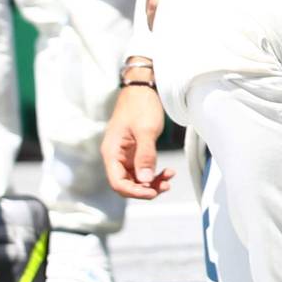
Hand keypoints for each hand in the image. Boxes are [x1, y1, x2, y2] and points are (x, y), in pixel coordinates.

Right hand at [102, 70, 172, 199]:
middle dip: (145, 189)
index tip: (153, 192)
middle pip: (126, 184)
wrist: (143, 89)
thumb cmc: (141, 106)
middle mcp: (115, 157)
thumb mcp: (145, 130)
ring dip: (151, 182)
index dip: (135, 192)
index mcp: (111, 152)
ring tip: (169, 177)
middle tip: (166, 185)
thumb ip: (145, 155)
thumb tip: (145, 181)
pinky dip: (153, 173)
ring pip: (135, 178)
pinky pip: (141, 170)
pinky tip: (166, 171)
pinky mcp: (134, 152)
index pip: (118, 182)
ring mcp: (125, 155)